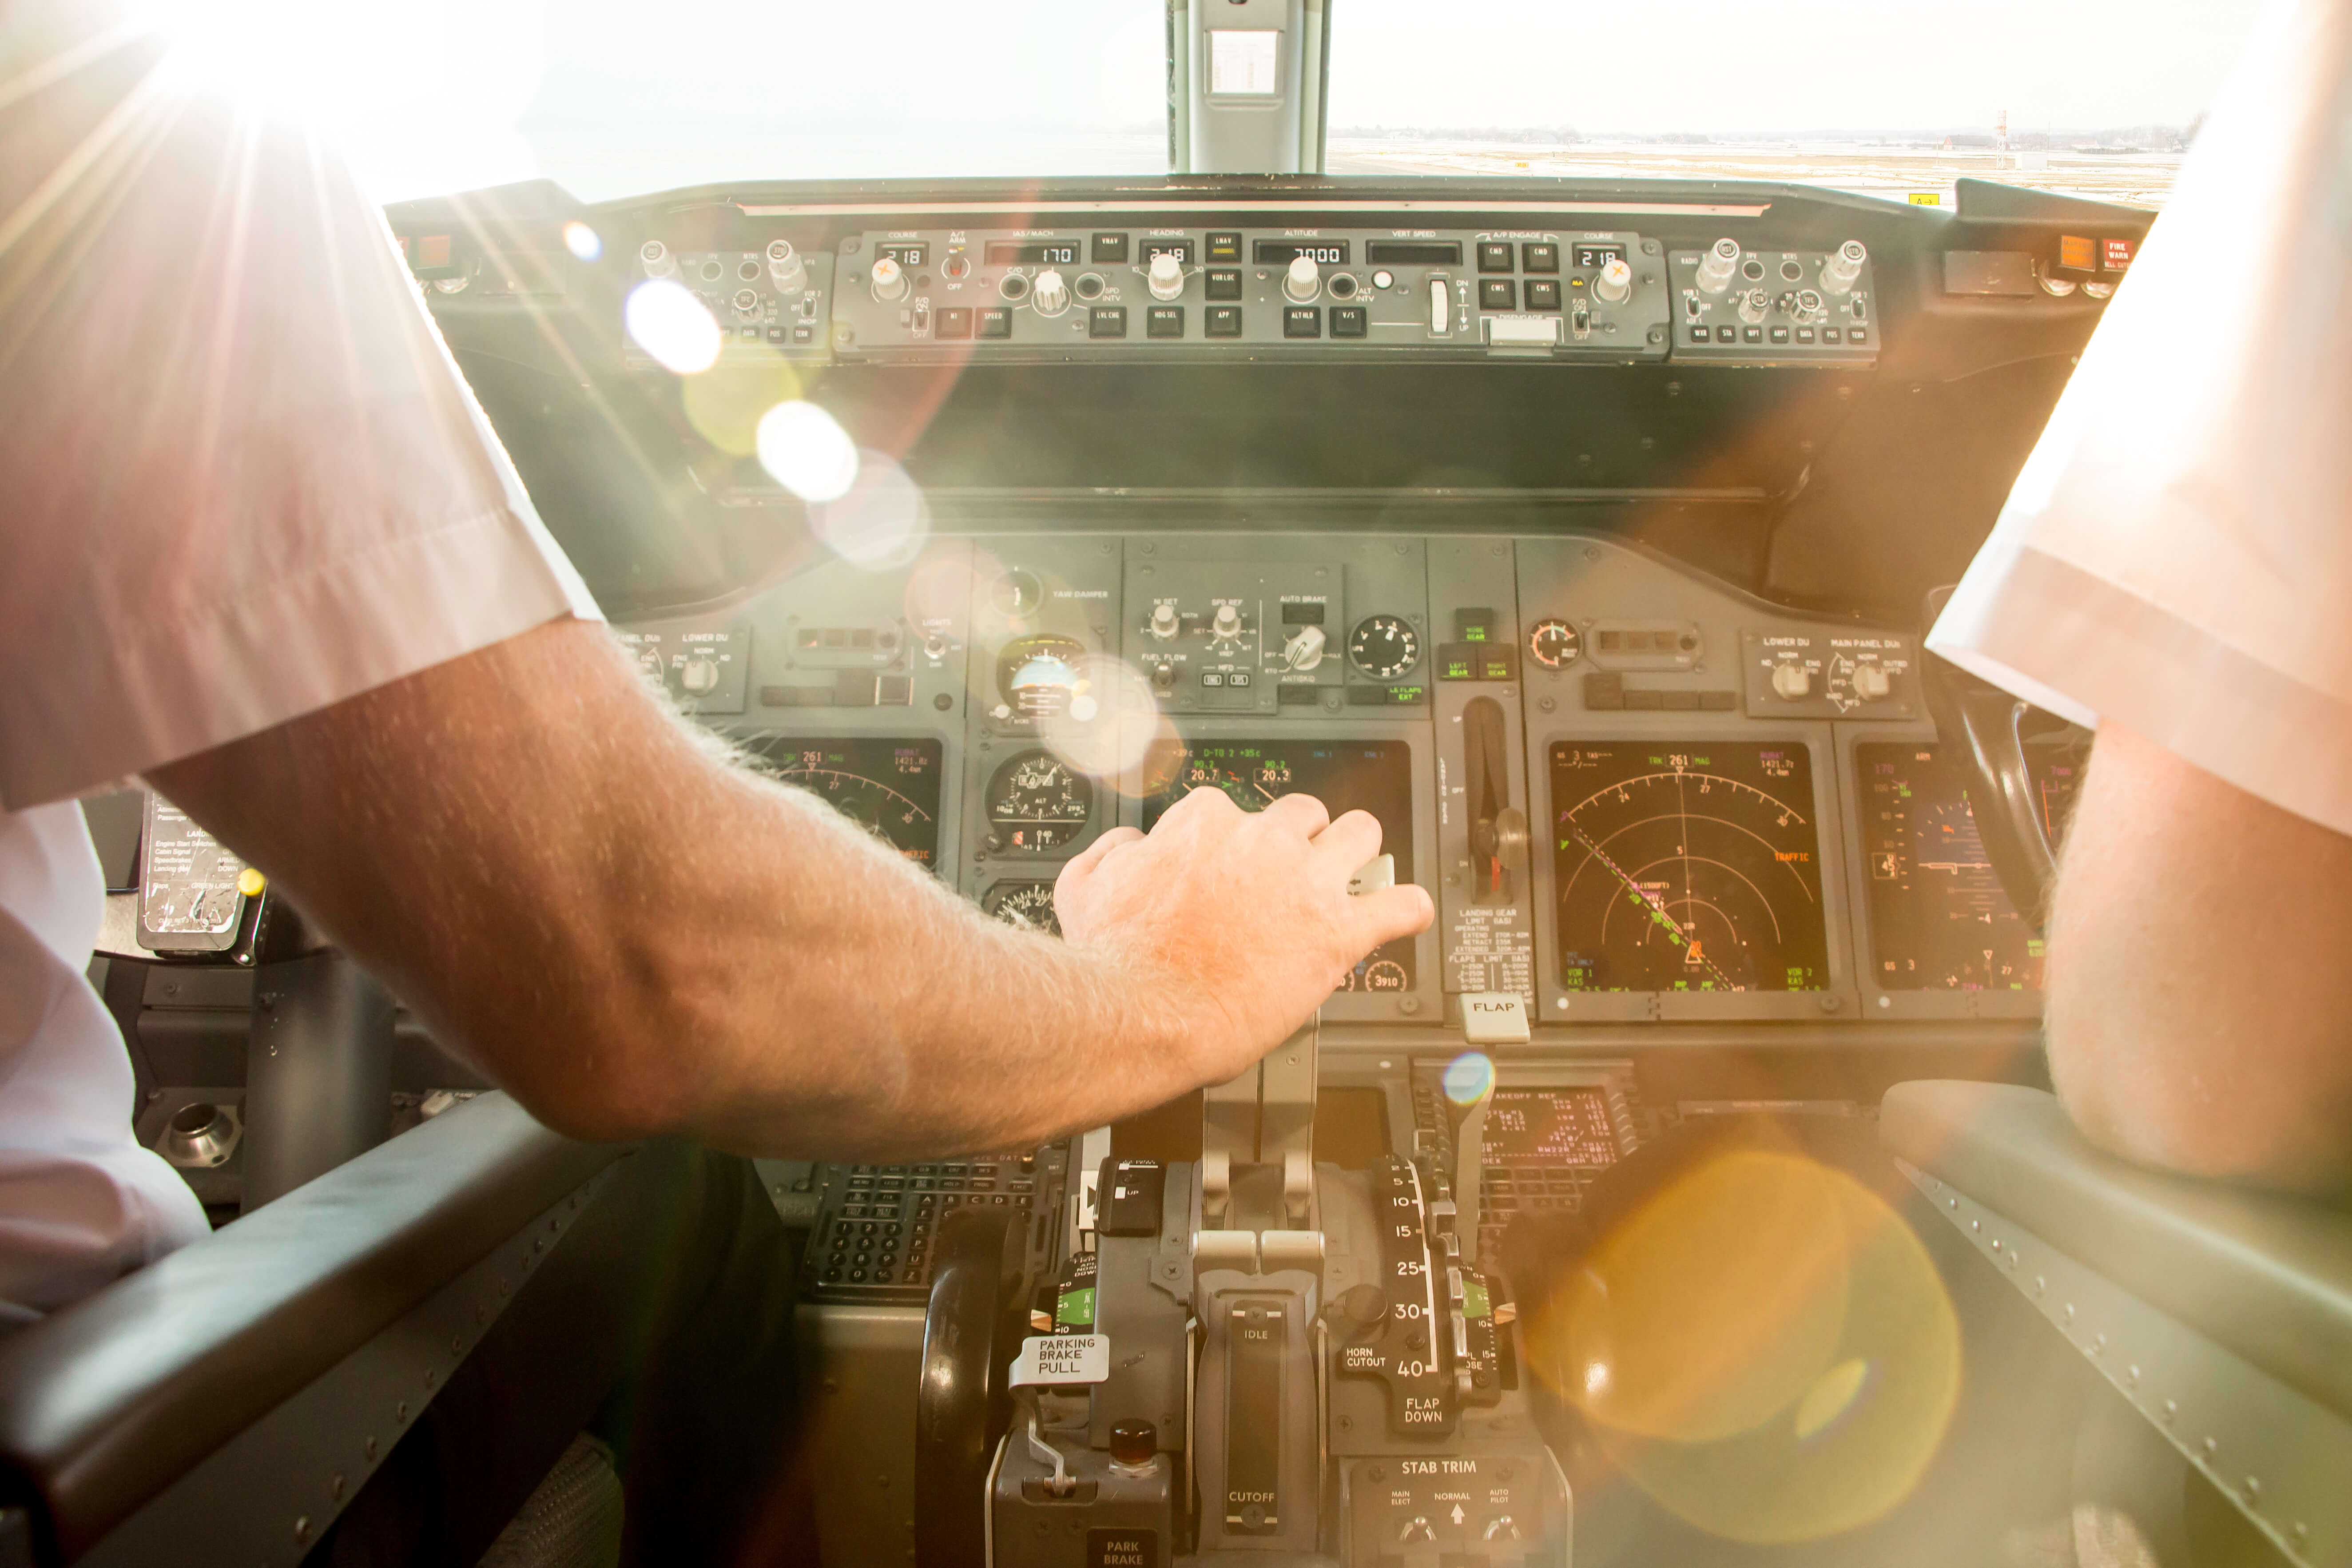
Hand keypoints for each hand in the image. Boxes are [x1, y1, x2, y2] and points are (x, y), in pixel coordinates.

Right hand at [1053, 788, 1434, 1083]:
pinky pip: (1399, 906)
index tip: (1230, 866)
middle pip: (1303, 813)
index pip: (1230, 811)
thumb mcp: (1084, 886)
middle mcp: (1261, 841)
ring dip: (1359, 852)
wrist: (1141, 1013)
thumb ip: (1110, 854)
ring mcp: (1306, 882)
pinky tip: (1407, 913)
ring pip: (1360, 835)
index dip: (1232, 843)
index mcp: (1205, 824)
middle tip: (1293, 870)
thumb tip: (1128, 845)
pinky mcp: (1338, 932)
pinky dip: (1408, 909)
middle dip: (1301, 837)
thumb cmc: (1113, 960)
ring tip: (1355, 874)